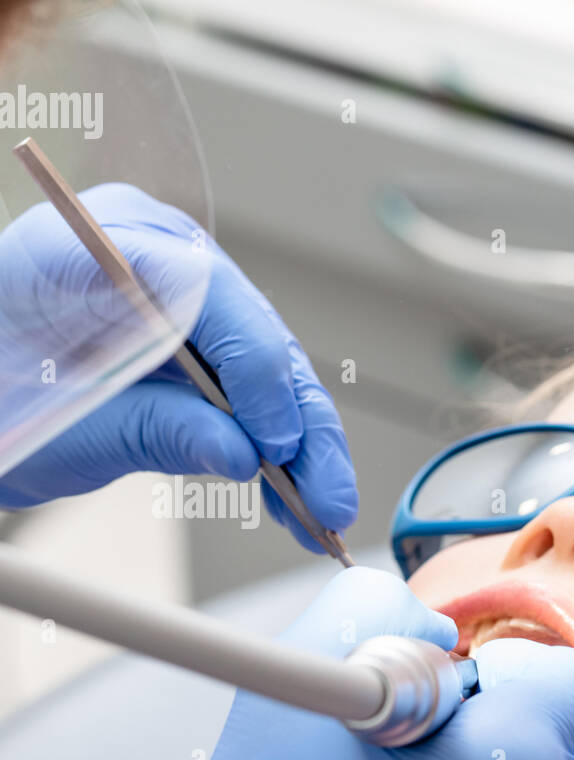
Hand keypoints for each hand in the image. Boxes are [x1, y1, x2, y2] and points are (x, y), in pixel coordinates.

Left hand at [0, 184, 355, 549]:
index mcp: (100, 247)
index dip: (254, 367)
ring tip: (323, 511)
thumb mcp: (62, 424)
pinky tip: (296, 497)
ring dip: (305, 444)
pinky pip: (256, 388)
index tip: (274, 441)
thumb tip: (242, 455)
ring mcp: (184, 297)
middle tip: (325, 494)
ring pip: (272, 367)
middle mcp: (156, 256)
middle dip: (301, 422)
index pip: (205, 291)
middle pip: (257, 333)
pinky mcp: (199, 340)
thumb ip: (151, 430)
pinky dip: (280, 445)